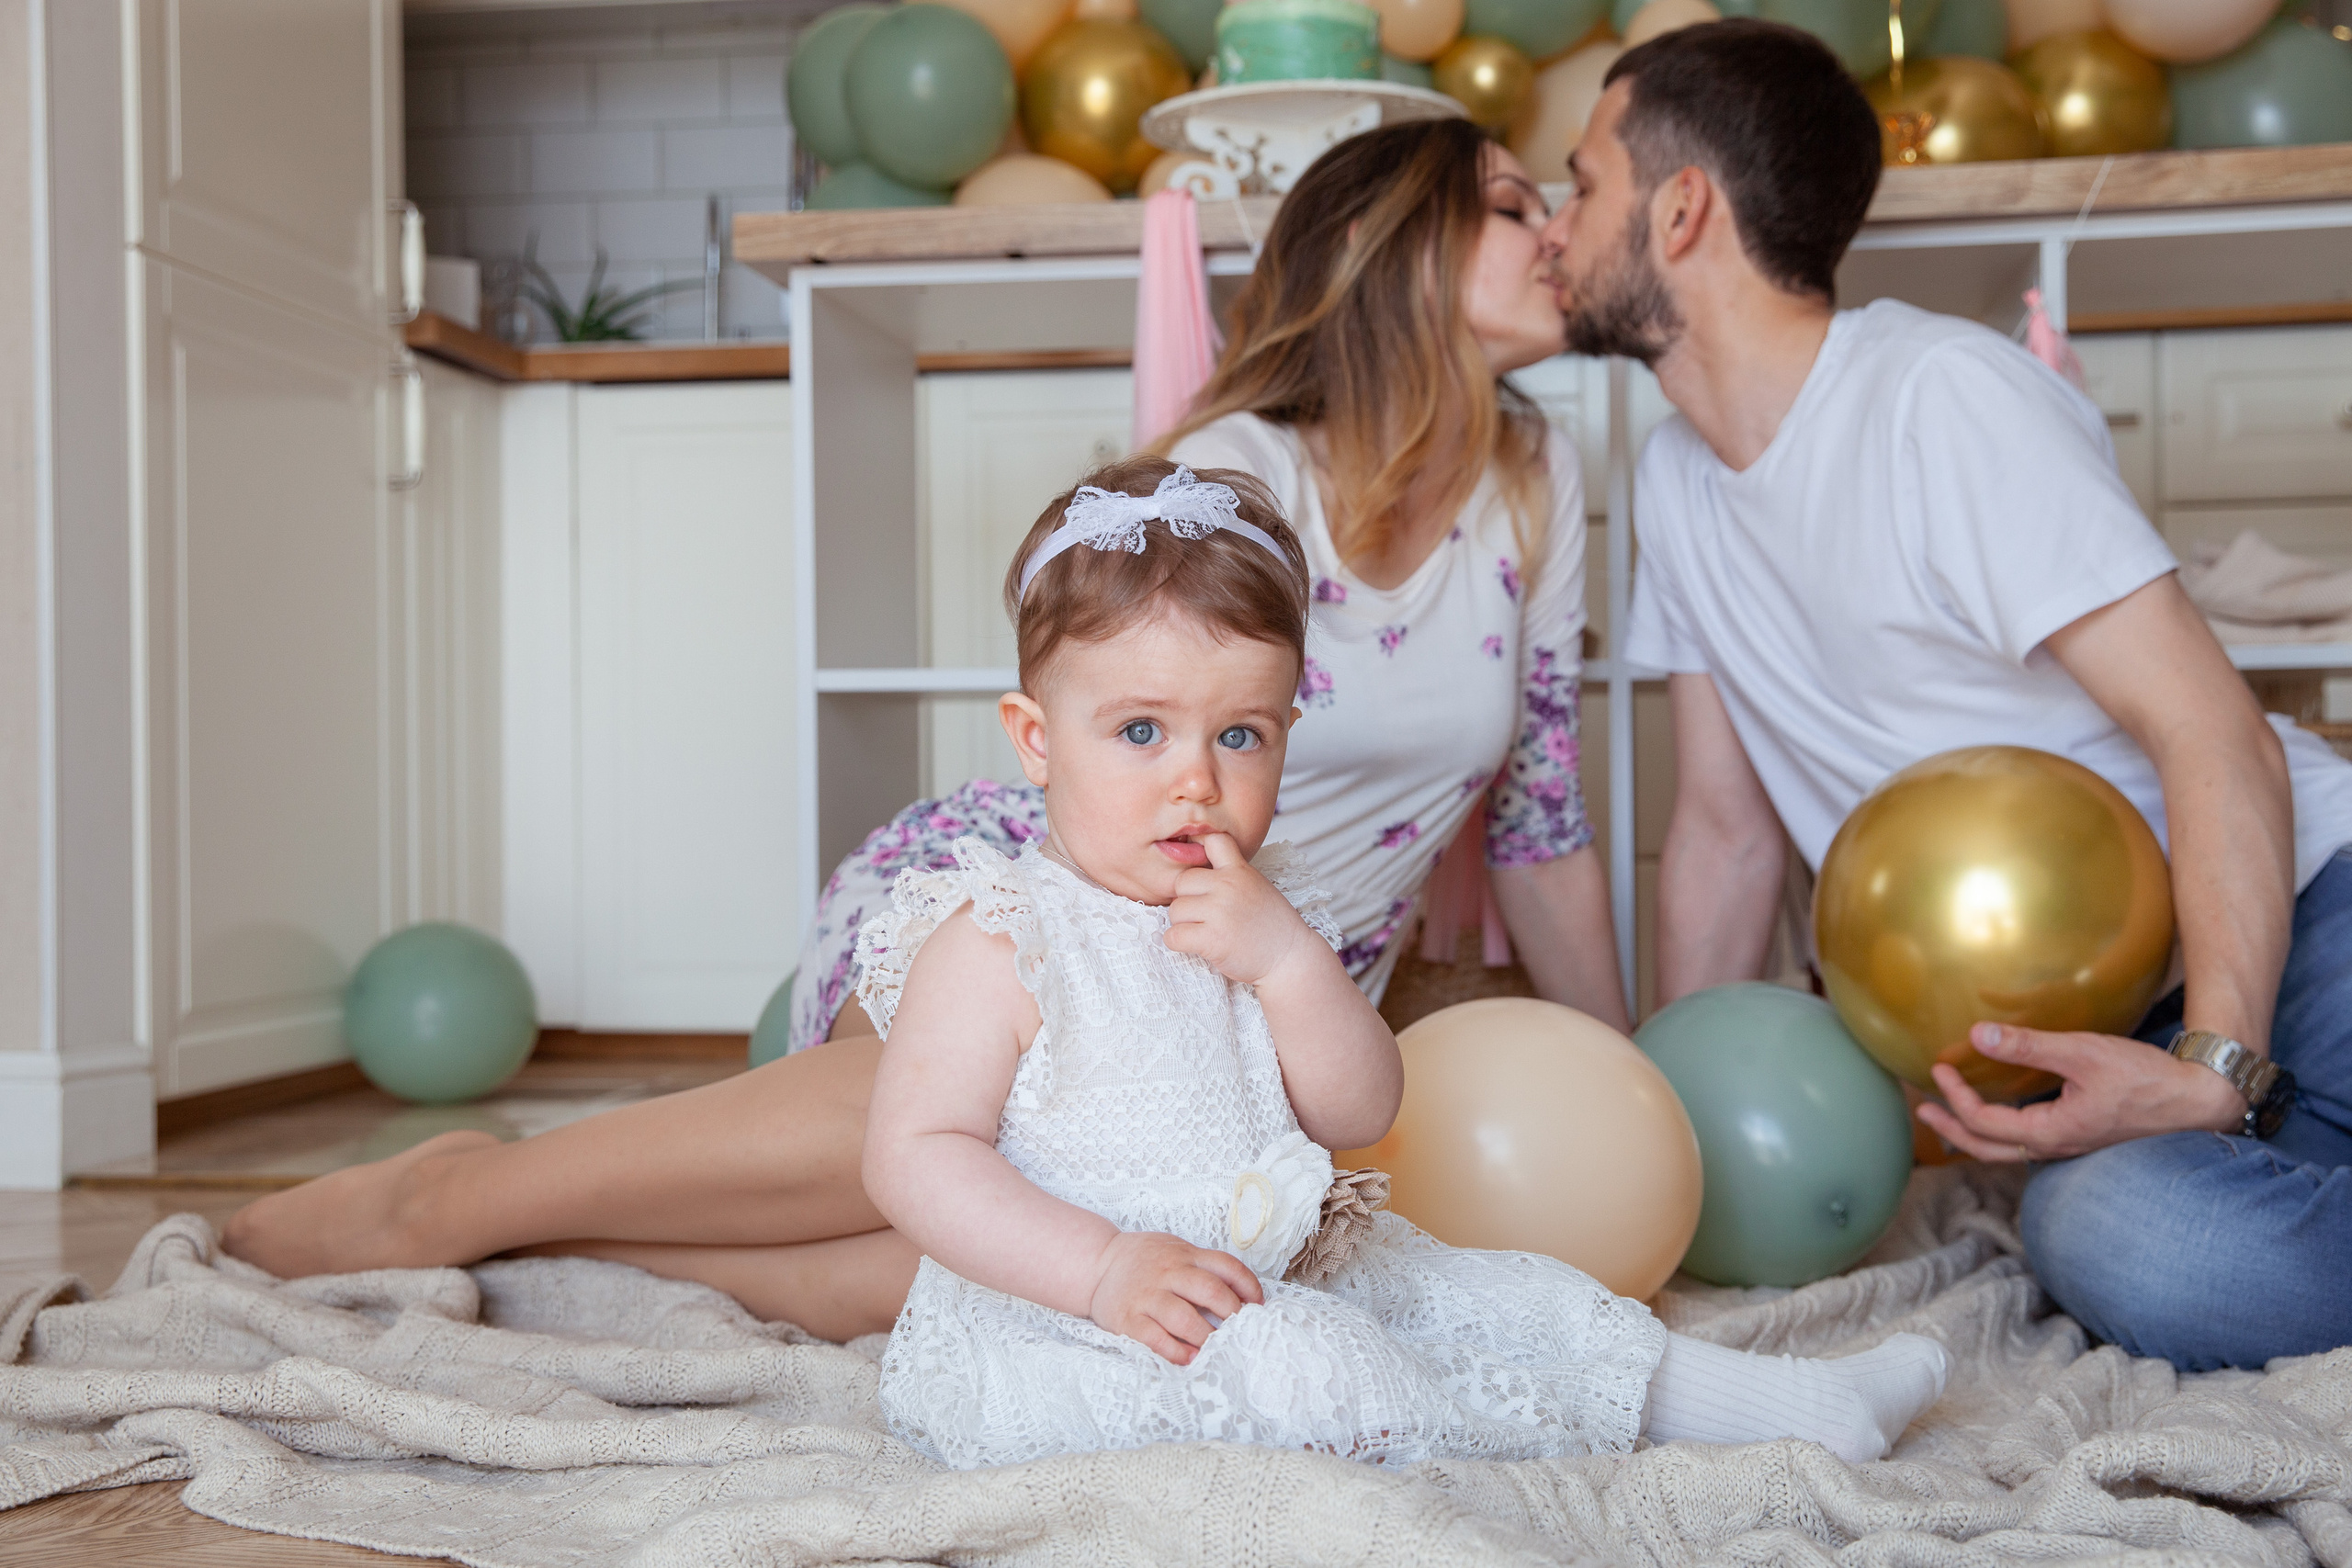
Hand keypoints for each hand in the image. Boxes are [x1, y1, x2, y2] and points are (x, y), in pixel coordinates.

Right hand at [1087, 1230, 1263, 1364]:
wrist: (1096, 1263)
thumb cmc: (1144, 1260)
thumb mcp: (1175, 1250)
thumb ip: (1202, 1266)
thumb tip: (1242, 1295)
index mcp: (1184, 1255)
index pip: (1226, 1266)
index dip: (1249, 1287)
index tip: (1258, 1305)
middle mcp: (1167, 1273)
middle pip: (1210, 1291)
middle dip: (1232, 1314)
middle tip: (1240, 1330)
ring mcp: (1147, 1296)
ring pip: (1184, 1319)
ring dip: (1207, 1338)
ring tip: (1217, 1348)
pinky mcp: (1128, 1319)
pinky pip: (1155, 1339)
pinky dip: (1176, 1352)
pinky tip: (1190, 1358)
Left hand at [1163, 833, 1314, 985]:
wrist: (1290, 957)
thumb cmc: (1271, 924)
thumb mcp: (1256, 885)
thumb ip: (1231, 872)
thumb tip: (1196, 864)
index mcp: (1239, 870)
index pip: (1212, 840)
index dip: (1199, 853)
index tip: (1202, 875)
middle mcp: (1228, 886)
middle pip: (1181, 882)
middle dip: (1187, 899)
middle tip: (1203, 915)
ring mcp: (1219, 912)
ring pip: (1175, 911)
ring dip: (1183, 924)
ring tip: (1205, 931)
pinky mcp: (1212, 939)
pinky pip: (1173, 936)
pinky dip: (1178, 943)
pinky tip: (1196, 944)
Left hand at [1914, 1022, 2246, 1162]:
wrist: (2199, 1101)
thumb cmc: (2146, 1079)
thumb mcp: (2083, 1054)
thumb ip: (2028, 1047)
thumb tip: (1977, 1034)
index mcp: (2051, 1133)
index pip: (1984, 1123)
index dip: (1954, 1098)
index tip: (1938, 1069)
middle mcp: (2056, 1149)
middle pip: (1988, 1150)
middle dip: (1951, 1131)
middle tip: (1922, 1113)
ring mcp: (2070, 1147)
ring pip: (2009, 1151)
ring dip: (1975, 1134)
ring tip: (1950, 1115)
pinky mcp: (2083, 1138)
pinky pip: (2030, 1143)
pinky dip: (2003, 1131)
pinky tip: (2003, 1111)